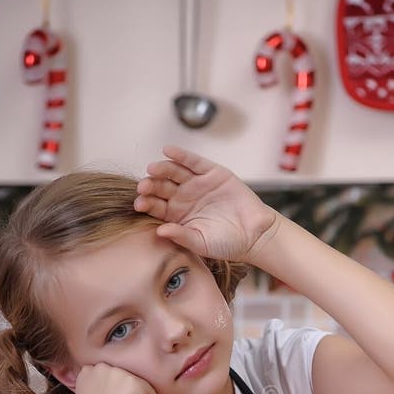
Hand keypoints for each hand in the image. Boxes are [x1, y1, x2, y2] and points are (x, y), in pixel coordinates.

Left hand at [134, 145, 278, 264]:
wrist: (254, 234)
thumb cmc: (226, 243)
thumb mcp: (201, 243)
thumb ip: (181, 236)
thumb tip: (160, 232)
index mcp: (176, 216)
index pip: (156, 207)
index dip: (147, 203)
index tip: (139, 204)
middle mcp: (183, 197)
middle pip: (162, 187)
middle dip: (152, 186)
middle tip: (143, 187)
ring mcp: (196, 184)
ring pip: (175, 172)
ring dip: (163, 169)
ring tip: (153, 169)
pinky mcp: (212, 173)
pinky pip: (194, 162)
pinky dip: (182, 155)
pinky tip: (169, 151)